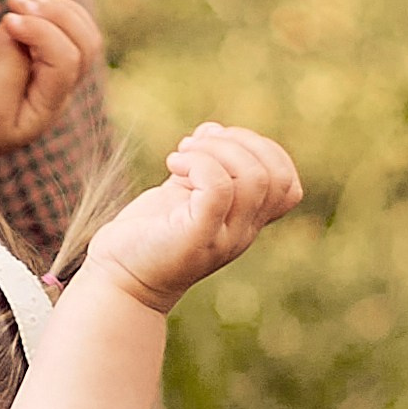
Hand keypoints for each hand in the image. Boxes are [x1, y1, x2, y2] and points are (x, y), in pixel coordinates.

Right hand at [0, 0, 103, 191]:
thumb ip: (8, 64)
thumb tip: (19, 22)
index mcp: (48, 106)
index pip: (66, 61)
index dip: (43, 33)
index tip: (6, 22)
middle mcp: (53, 85)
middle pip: (85, 43)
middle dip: (58, 15)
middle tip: (17, 5)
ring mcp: (43, 66)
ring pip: (77, 29)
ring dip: (54, 6)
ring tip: (17, 1)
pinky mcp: (27, 49)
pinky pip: (55, 22)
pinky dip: (43, 5)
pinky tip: (17, 4)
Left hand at [88, 122, 301, 313]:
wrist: (119, 279)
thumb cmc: (149, 234)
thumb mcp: (184, 192)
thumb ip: (206, 163)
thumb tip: (213, 129)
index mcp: (246, 220)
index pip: (287, 183)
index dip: (262, 150)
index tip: (217, 143)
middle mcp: (242, 232)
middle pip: (275, 176)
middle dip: (239, 142)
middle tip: (194, 145)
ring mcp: (224, 238)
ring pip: (253, 178)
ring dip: (215, 150)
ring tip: (180, 155)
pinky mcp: (197, 238)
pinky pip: (219, 189)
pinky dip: (198, 163)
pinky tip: (173, 164)